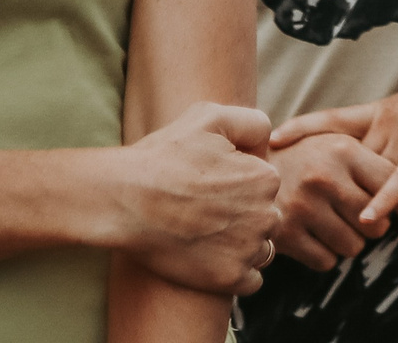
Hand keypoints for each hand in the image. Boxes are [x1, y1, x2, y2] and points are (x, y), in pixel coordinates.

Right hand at [107, 101, 280, 294]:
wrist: (127, 200)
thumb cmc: (165, 156)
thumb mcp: (210, 117)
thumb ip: (251, 123)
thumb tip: (270, 142)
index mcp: (265, 178)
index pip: (266, 186)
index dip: (240, 184)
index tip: (213, 186)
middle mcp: (265, 215)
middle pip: (266, 218)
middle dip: (245, 216)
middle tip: (207, 212)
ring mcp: (248, 250)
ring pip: (260, 250)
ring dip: (241, 246)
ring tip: (205, 235)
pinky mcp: (230, 279)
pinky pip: (251, 280)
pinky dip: (234, 273)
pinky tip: (209, 258)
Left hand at [269, 26, 397, 237]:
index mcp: (384, 113)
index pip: (335, 119)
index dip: (304, 127)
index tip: (272, 137)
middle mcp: (390, 121)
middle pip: (347, 156)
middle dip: (319, 178)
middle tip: (286, 198)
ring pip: (374, 171)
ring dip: (354, 203)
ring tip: (327, 230)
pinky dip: (388, 198)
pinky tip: (372, 218)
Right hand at [270, 132, 396, 270]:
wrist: (246, 167)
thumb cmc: (305, 157)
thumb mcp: (336, 144)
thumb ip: (372, 164)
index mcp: (343, 149)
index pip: (392, 182)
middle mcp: (325, 176)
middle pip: (376, 224)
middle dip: (373, 226)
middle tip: (356, 216)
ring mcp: (304, 206)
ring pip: (353, 247)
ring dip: (349, 241)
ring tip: (331, 222)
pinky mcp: (286, 233)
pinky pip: (326, 261)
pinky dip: (325, 254)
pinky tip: (313, 234)